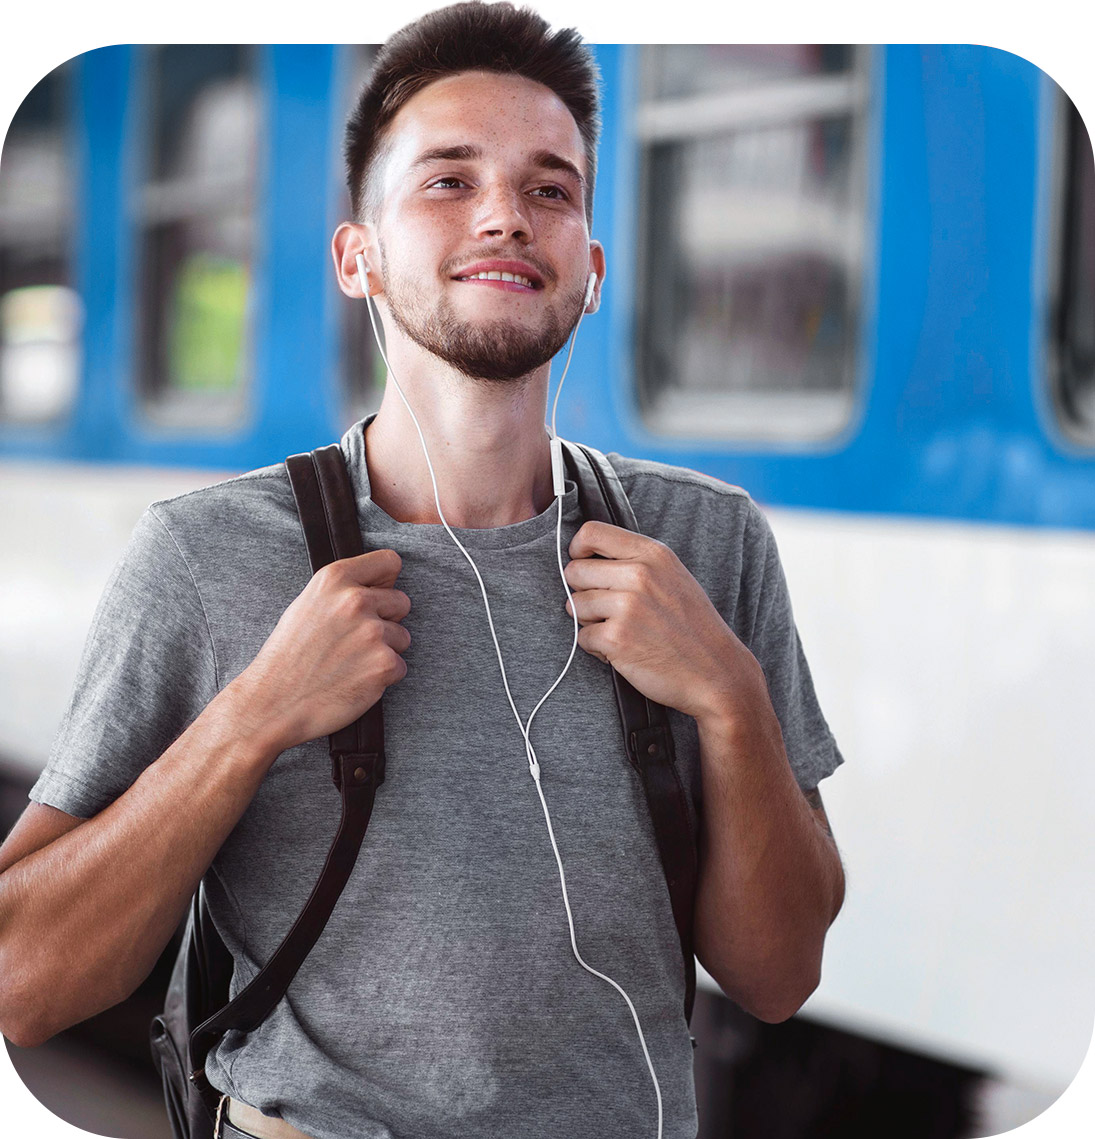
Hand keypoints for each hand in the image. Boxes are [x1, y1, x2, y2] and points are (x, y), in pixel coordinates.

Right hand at [232, 549, 410, 752]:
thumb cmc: (288, 657)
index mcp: (334, 579)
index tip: (377, 595)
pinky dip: (382, 677)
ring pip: (402, 637)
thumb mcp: (307, 605)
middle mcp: (355, 600)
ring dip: (384, 651)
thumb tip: (377, 587)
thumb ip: (343, 590)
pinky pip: (400, 667)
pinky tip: (354, 680)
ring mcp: (372, 632)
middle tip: (354, 641)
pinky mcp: (383, 664)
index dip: (385, 582)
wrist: (274, 702)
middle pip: (402, 602)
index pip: (389, 561)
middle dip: (386, 620)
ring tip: (350, 663)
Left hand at [563, 521, 767, 724]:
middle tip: (607, 609)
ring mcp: (627, 607)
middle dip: (583, 592)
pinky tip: (623, 650)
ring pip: (575, 605)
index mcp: (653, 554)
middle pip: (575, 571)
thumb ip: (636, 560)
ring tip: (620, 630)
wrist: (715, 672)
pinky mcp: (617, 638)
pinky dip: (597, 648)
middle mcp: (639, 575)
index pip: (592, 533)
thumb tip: (587, 555)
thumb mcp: (673, 576)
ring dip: (590, 621)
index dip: (577, 549)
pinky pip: (582, 636)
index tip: (581, 563)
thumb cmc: (692, 627)